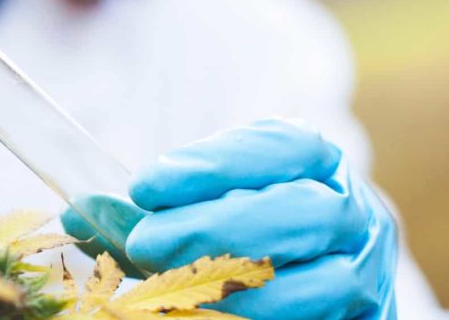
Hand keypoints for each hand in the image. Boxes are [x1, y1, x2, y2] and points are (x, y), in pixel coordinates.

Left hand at [64, 119, 396, 319]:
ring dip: (236, 288)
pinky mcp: (366, 317)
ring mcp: (365, 271)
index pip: (280, 146)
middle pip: (297, 212)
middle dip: (213, 228)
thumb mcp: (210, 202)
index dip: (213, 165)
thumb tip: (82, 210)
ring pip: (318, 281)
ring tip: (168, 291)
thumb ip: (159, 207)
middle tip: (144, 244)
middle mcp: (353, 211)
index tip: (145, 185)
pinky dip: (257, 319)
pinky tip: (199, 315)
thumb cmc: (250, 231)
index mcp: (316, 161)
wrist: (318, 283)